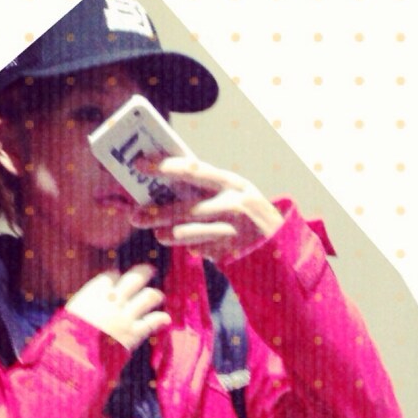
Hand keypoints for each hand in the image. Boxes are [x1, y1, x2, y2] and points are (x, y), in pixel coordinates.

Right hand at [65, 264, 170, 352]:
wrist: (76, 353)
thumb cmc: (67, 334)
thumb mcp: (70, 313)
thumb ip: (83, 306)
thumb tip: (85, 306)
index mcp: (94, 292)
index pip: (111, 275)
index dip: (115, 276)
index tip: (117, 277)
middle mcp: (113, 300)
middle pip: (133, 279)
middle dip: (143, 272)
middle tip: (149, 270)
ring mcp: (125, 316)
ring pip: (148, 297)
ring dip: (155, 295)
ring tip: (158, 295)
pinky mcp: (134, 333)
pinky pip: (152, 322)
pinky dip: (160, 319)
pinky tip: (165, 318)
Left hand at [145, 157, 284, 261]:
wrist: (282, 248)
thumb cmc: (251, 215)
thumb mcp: (237, 194)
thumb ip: (209, 189)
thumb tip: (168, 184)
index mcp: (233, 183)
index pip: (193, 170)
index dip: (164, 166)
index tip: (140, 164)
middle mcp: (233, 205)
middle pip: (185, 208)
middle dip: (156, 213)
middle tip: (135, 216)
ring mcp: (233, 231)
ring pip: (189, 233)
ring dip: (169, 234)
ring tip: (158, 234)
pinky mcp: (231, 253)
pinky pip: (201, 250)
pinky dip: (193, 248)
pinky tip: (192, 246)